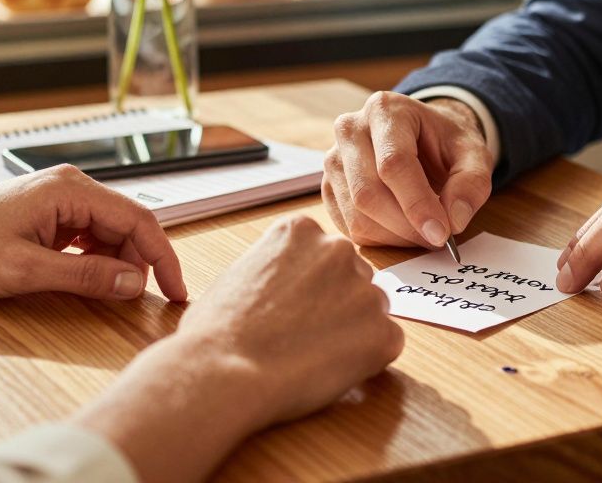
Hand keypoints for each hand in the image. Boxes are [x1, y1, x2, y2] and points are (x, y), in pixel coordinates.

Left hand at [0, 165, 185, 301]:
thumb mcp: (27, 271)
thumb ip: (87, 276)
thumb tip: (134, 283)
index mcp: (70, 190)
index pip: (139, 219)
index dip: (164, 257)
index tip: (177, 288)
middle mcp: (70, 186)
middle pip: (128, 224)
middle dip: (141, 262)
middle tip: (145, 298)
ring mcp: (60, 198)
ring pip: (111, 230)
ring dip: (118, 262)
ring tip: (113, 292)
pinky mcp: (50, 213)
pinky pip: (91, 234)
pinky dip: (98, 258)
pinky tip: (91, 278)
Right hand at [173, 214, 404, 424]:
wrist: (223, 371)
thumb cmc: (216, 332)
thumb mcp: (241, 272)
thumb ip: (279, 266)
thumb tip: (293, 283)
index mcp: (302, 230)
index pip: (324, 255)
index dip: (310, 288)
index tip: (291, 309)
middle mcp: (340, 249)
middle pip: (352, 278)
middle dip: (337, 305)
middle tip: (303, 336)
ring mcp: (366, 289)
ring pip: (370, 311)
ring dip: (352, 331)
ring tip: (309, 356)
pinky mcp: (384, 332)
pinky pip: (384, 344)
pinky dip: (366, 361)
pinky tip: (327, 370)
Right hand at [322, 91, 493, 248]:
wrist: (423, 137)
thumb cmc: (445, 143)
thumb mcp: (474, 154)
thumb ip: (472, 183)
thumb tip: (454, 221)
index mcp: (386, 110)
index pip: (393, 163)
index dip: (417, 204)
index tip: (441, 233)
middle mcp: (350, 129)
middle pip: (368, 192)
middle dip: (406, 226)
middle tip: (437, 238)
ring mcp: (333, 159)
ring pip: (356, 215)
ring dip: (395, 237)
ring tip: (423, 232)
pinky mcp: (328, 187)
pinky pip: (348, 226)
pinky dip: (380, 239)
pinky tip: (403, 230)